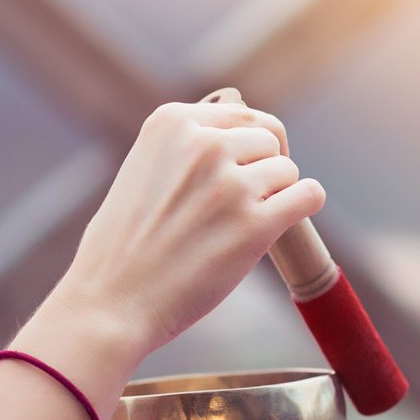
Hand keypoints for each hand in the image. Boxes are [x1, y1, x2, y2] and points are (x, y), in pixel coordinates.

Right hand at [54, 101, 324, 358]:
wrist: (110, 303)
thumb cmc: (122, 246)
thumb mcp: (142, 169)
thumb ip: (185, 148)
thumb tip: (239, 140)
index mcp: (172, 122)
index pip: (241, 116)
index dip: (244, 147)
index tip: (235, 173)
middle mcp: (204, 144)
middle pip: (267, 139)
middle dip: (259, 169)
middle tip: (237, 205)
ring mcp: (230, 185)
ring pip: (287, 170)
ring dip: (275, 195)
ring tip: (243, 223)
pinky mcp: (254, 226)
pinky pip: (309, 195)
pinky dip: (304, 205)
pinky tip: (288, 220)